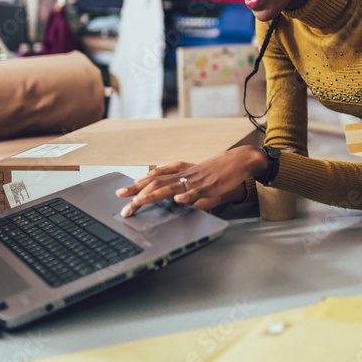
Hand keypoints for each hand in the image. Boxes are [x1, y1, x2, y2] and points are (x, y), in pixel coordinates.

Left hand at [115, 146, 267, 216]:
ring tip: (139, 201)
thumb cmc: (220, 169)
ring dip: (154, 194)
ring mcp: (197, 180)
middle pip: (157, 182)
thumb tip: (171, 193)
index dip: (138, 184)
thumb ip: (184, 182)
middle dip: (137, 191)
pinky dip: (187, 196)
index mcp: (182, 171)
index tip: (123, 191)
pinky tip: (177, 200)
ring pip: (172, 187)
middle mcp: (186, 174)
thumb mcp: (198, 175)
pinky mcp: (211, 185)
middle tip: (121, 198)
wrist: (241, 160)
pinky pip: (197, 192)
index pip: (155, 177)